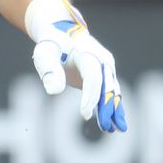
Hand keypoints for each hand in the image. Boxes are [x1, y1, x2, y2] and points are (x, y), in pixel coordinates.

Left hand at [26, 0, 126, 132]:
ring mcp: (107, 68)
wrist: (62, 33)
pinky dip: (115, 108)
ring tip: (115, 129)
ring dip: (114, 110)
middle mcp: (102, 60)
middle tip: (105, 127)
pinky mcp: (106, 76)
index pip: (93, 77)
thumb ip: (49, 70)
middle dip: (107, 107)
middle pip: (108, 86)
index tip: (84, 115)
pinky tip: (117, 125)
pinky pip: (112, 93)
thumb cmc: (52, 45)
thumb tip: (54, 91)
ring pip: (113, 91)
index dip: (90, 96)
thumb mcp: (45, 54)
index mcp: (88, 53)